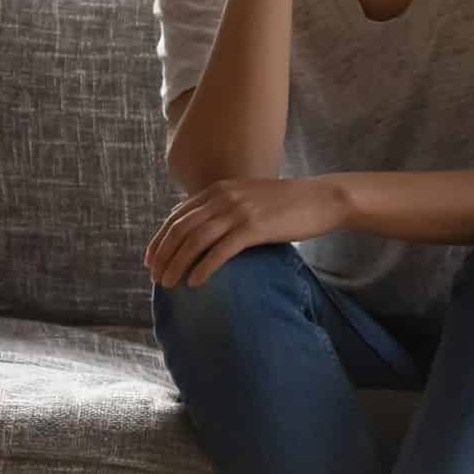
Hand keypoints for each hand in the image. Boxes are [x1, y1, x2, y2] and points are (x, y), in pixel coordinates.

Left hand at [145, 176, 346, 288]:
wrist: (322, 198)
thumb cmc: (288, 203)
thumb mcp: (249, 197)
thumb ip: (224, 207)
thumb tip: (200, 227)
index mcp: (218, 189)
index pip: (176, 217)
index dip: (159, 240)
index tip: (151, 261)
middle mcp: (223, 197)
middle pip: (180, 229)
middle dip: (163, 255)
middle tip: (156, 278)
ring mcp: (239, 211)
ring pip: (195, 240)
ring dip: (177, 264)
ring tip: (169, 284)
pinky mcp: (254, 227)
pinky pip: (220, 251)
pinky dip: (203, 268)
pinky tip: (195, 282)